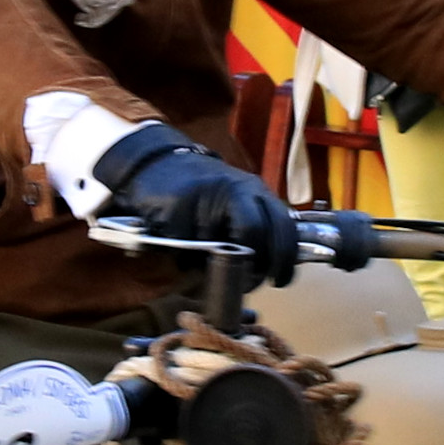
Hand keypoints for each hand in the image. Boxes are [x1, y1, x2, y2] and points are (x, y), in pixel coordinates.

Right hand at [90, 128, 304, 284]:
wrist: (159, 163)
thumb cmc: (205, 191)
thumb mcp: (240, 200)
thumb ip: (258, 226)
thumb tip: (272, 268)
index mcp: (255, 190)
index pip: (282, 228)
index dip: (284, 260)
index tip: (279, 280)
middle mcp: (234, 189)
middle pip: (253, 235)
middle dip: (250, 266)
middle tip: (243, 282)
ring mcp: (204, 196)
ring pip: (215, 247)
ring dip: (209, 264)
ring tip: (202, 257)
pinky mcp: (176, 207)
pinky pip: (184, 248)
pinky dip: (183, 256)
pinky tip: (180, 245)